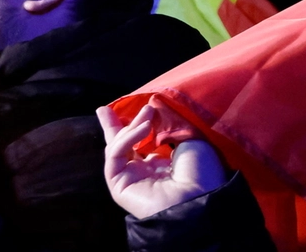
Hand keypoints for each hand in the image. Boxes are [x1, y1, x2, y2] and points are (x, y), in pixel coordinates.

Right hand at [98, 104, 228, 218]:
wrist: (200, 198)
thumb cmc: (202, 170)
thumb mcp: (189, 139)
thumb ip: (167, 125)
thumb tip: (152, 110)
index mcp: (165, 164)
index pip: (143, 143)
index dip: (136, 126)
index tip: (137, 106)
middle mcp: (147, 172)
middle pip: (123, 147)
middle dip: (113, 127)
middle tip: (103, 109)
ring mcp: (132, 180)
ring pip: (117, 150)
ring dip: (130, 127)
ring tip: (147, 111)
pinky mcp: (120, 186)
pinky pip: (115, 157)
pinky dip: (126, 139)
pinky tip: (144, 128)